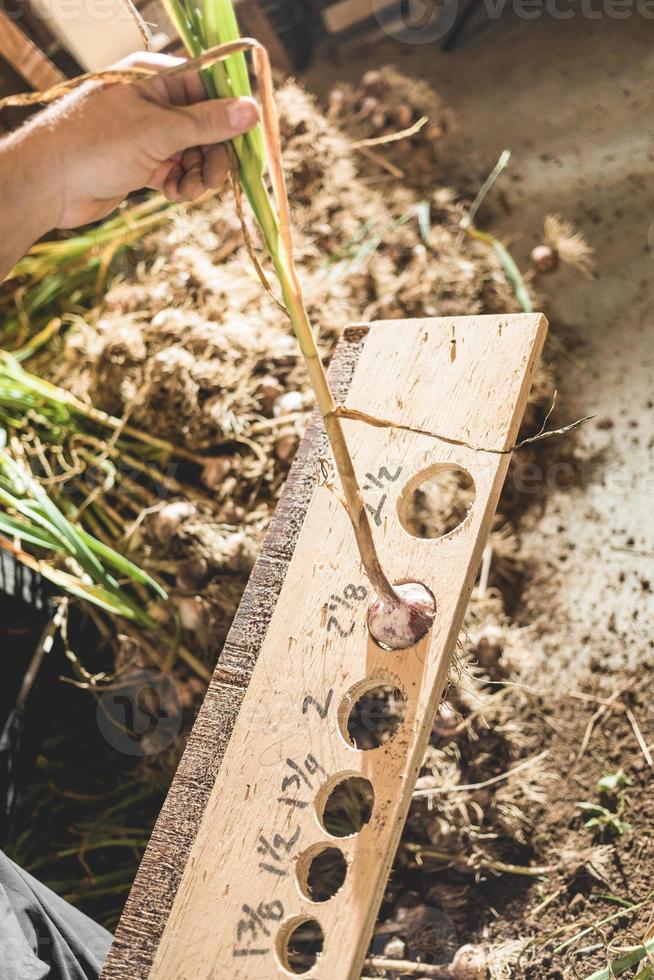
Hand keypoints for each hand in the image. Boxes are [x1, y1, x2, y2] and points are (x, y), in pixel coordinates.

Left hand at [32, 52, 259, 228]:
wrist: (48, 184)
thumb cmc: (96, 144)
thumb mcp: (158, 132)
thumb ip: (206, 123)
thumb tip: (251, 110)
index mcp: (154, 79)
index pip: (208, 89)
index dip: (230, 115)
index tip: (245, 142)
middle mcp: (152, 103)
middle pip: (205, 126)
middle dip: (213, 154)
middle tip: (212, 180)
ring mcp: (147, 135)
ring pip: (192, 153)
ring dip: (198, 175)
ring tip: (187, 191)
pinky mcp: (141, 164)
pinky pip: (176, 171)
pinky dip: (181, 184)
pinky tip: (173, 194)